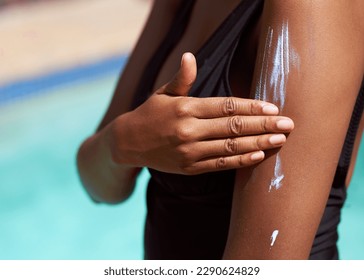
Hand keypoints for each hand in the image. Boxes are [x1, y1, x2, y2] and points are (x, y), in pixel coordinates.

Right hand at [109, 53, 293, 174]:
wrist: (129, 143)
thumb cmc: (150, 114)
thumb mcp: (163, 93)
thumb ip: (181, 79)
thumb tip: (190, 57)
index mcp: (185, 108)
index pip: (226, 106)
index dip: (252, 106)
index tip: (273, 108)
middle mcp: (189, 130)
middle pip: (233, 127)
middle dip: (263, 125)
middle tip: (288, 125)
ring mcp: (189, 151)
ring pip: (230, 147)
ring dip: (258, 143)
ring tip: (280, 140)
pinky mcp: (189, 167)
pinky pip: (219, 165)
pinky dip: (240, 161)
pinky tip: (258, 156)